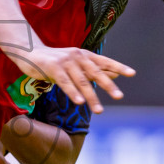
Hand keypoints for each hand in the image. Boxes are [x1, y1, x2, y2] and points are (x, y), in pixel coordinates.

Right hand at [8, 45, 133, 113]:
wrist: (30, 52)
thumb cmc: (56, 61)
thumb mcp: (77, 64)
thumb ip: (94, 70)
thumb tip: (115, 75)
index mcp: (85, 55)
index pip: (104, 61)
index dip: (118, 67)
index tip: (132, 74)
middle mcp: (78, 56)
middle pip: (96, 72)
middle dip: (108, 85)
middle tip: (119, 96)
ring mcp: (65, 62)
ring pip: (81, 81)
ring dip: (91, 97)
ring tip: (99, 110)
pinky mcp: (53, 68)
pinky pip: (65, 82)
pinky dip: (73, 93)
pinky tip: (80, 102)